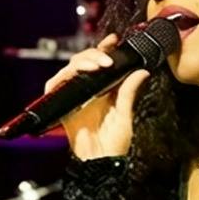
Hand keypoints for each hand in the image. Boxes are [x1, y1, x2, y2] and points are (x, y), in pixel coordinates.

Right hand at [45, 33, 152, 160]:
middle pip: (85, 60)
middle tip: (109, 58)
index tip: (115, 39)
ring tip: (100, 64)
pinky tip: (81, 73)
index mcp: (102, 89)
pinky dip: (66, 75)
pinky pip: (56, 83)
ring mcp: (73, 95)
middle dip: (96, 53)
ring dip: (85, 61)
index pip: (101, 63)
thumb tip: (142, 70)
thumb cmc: (114, 142)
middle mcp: (86, 89)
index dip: (105, 48)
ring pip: (72, 67)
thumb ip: (129, 91)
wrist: (101, 160)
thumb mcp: (126, 113)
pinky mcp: (60, 103)